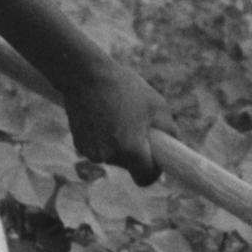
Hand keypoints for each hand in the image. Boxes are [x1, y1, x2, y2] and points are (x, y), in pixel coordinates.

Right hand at [62, 62, 173, 186]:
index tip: (156, 157)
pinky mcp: (79, 144)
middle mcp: (108, 156)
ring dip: (120, 144)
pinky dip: (105, 139)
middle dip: (136, 152)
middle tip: (137, 126)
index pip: (145, 178)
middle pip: (130, 166)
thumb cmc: (125, 87)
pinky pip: (100, 149)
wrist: (86, 74)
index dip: (153, 170)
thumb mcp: (157, 105)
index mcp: (129, 148)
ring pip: (114, 157)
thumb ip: (169, 131)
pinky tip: (103, 117)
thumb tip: (171, 148)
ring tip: (119, 116)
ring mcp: (90, 152)